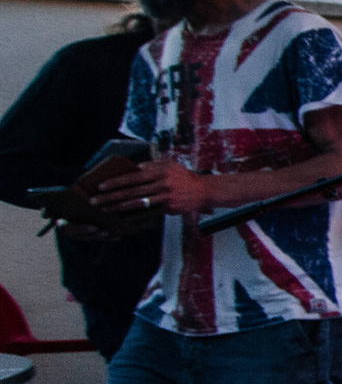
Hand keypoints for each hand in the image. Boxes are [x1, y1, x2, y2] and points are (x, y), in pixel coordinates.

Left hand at [89, 158, 212, 218]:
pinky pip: (147, 213)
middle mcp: (162, 184)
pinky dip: (134, 216)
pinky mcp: (169, 208)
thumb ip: (150, 166)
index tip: (101, 186)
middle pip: (132, 191)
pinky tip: (123, 218)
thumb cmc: (182, 176)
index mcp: (160, 171)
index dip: (116, 182)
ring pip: (138, 204)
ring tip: (105, 210)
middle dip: (111, 197)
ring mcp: (166, 197)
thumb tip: (130, 169)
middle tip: (95, 201)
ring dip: (119, 208)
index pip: (133, 177)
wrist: (204, 190)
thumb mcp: (168, 165)